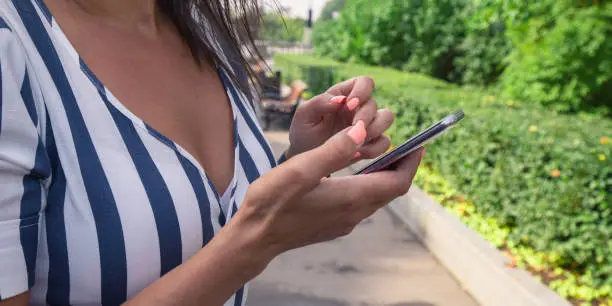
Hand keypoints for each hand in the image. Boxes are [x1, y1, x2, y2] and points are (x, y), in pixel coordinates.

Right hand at [230, 123, 423, 256]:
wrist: (254, 238)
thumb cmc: (273, 202)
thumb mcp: (301, 169)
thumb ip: (334, 150)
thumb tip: (360, 131)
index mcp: (351, 197)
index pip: (397, 182)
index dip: (411, 162)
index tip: (420, 144)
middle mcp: (353, 213)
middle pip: (390, 190)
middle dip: (401, 167)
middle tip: (405, 145)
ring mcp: (343, 222)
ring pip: (376, 197)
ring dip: (384, 176)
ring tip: (382, 154)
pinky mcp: (333, 224)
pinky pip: (362, 203)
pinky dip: (368, 185)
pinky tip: (354, 173)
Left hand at [286, 76, 393, 160]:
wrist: (305, 158)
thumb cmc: (304, 132)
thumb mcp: (304, 115)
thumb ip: (319, 103)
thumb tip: (340, 100)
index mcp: (344, 95)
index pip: (364, 82)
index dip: (362, 91)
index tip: (349, 105)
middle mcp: (359, 108)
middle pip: (375, 104)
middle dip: (365, 116)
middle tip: (352, 128)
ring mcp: (367, 126)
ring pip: (386, 118)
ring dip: (374, 129)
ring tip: (355, 141)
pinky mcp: (371, 144)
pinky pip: (384, 142)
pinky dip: (374, 148)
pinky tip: (357, 152)